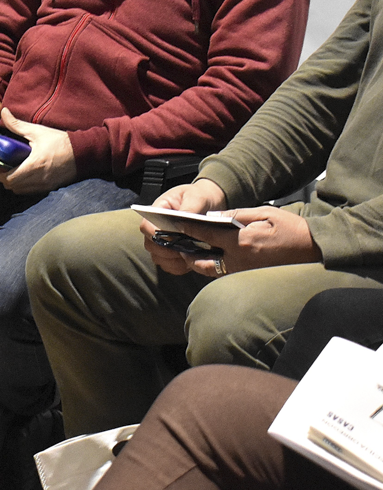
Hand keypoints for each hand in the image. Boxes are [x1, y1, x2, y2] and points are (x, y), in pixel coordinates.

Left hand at [0, 108, 76, 194]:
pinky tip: (26, 175)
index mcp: (33, 165)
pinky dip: (25, 186)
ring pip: (21, 191)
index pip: (9, 179)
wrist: (84, 153)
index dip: (0, 174)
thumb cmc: (60, 142)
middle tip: (5, 167)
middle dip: (5, 179)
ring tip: (15, 170)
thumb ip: (17, 124)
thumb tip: (2, 112)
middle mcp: (38, 179)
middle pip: (12, 187)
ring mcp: (45, 185)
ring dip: (15, 183)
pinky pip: (31, 191)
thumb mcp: (37, 131)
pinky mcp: (51, 188)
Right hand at [140, 178, 228, 274]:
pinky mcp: (172, 253)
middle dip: (167, 250)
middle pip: (150, 245)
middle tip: (186, 248)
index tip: (174, 237)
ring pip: (158, 258)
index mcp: (157, 211)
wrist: (210, 202)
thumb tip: (182, 222)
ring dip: (173, 261)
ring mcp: (163, 241)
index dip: (156, 235)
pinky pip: (169, 266)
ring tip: (190, 255)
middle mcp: (156, 228)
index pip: (146, 226)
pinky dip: (179, 267)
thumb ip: (189, 209)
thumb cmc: (200, 196)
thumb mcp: (197, 197)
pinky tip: (191, 260)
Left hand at [146, 205, 319, 276]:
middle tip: (175, 244)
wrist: (314, 249)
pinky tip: (205, 257)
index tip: (175, 225)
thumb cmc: (290, 228)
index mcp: (241, 242)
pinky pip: (222, 273)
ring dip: (196, 262)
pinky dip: (210, 267)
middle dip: (186, 253)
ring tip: (186, 252)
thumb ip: (236, 216)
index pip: (205, 236)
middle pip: (201, 261)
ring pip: (210, 271)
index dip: (188, 230)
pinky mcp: (248, 276)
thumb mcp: (264, 213)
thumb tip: (214, 217)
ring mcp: (243, 271)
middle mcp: (238, 260)